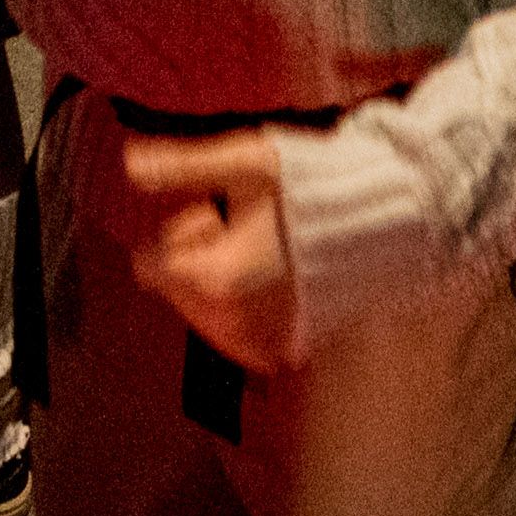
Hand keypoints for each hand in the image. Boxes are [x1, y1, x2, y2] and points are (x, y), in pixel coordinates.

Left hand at [119, 130, 307, 372]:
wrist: (386, 224)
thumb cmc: (315, 187)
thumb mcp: (247, 164)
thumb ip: (183, 166)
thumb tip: (129, 164)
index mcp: (215, 277)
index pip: (150, 264)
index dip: (181, 231)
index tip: (215, 212)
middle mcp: (230, 322)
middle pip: (176, 289)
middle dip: (197, 256)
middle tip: (245, 227)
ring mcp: (256, 343)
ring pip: (201, 312)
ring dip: (218, 282)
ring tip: (265, 251)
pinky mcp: (281, 352)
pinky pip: (234, 335)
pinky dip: (243, 310)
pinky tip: (276, 280)